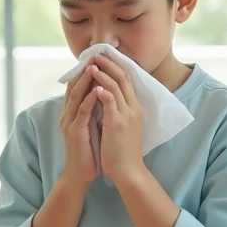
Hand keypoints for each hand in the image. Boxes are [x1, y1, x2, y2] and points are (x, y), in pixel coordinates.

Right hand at [59, 63, 98, 186]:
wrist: (80, 175)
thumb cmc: (87, 151)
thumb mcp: (89, 126)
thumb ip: (92, 111)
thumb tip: (102, 94)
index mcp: (71, 113)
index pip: (77, 87)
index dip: (84, 72)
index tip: (96, 58)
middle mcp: (67, 115)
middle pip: (74, 87)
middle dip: (83, 71)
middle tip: (93, 56)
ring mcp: (70, 123)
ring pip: (76, 97)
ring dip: (85, 81)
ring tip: (94, 67)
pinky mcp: (75, 132)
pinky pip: (83, 113)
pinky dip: (89, 100)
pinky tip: (97, 91)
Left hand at [89, 54, 144, 183]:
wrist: (129, 172)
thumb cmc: (124, 153)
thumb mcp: (124, 128)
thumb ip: (117, 113)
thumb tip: (104, 99)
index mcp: (135, 109)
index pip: (127, 81)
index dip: (115, 67)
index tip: (104, 58)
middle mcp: (133, 108)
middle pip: (123, 77)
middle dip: (109, 64)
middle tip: (96, 55)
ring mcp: (126, 115)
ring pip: (116, 86)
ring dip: (103, 73)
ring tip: (91, 65)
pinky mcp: (117, 123)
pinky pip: (109, 100)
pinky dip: (101, 90)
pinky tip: (93, 84)